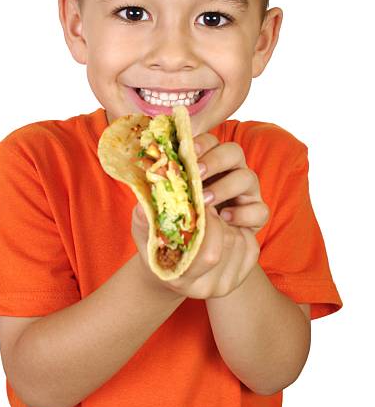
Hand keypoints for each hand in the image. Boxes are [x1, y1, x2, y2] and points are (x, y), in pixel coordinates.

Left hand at [131, 133, 268, 298]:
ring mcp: (243, 194)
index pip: (208, 141)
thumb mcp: (152, 220)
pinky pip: (260, 209)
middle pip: (233, 152)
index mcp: (203, 165)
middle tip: (198, 173)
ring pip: (248, 176)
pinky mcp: (254, 217)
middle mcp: (227, 173)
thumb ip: (150, 205)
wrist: (181, 265)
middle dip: (216, 159)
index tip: (188, 150)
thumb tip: (146, 195)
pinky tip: (225, 220)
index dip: (201, 141)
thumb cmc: (166, 234)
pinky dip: (244, 213)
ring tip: (206, 202)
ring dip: (227, 186)